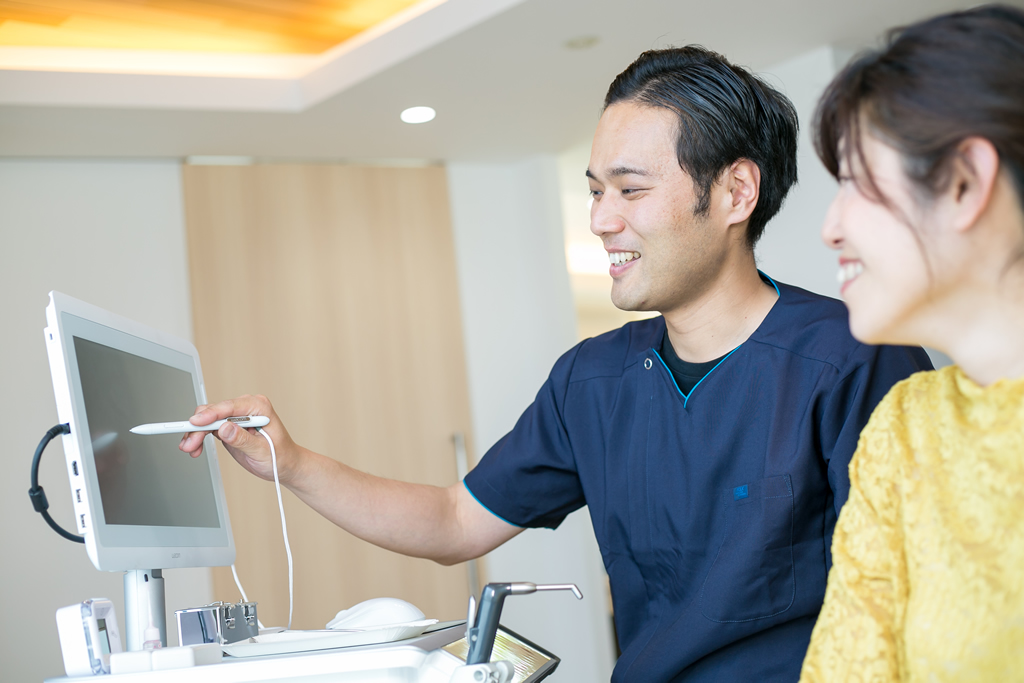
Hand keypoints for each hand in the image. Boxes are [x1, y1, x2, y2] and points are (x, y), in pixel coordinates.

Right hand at [178, 394, 299, 482]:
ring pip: (209, 419)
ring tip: (190, 448)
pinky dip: (200, 436)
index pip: (230, 407)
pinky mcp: (229, 426)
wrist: (284, 465)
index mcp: (259, 407)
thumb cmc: (280, 456)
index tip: (195, 422)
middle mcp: (246, 408)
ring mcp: (237, 417)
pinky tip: (195, 447)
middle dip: (199, 427)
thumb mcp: (262, 451)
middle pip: (215, 412)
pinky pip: (210, 427)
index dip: (210, 414)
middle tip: (190, 444)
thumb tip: (224, 428)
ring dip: (196, 433)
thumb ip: (242, 439)